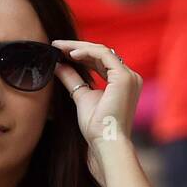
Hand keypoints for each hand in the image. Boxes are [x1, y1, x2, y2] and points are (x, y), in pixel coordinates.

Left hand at [53, 40, 142, 158]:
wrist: (105, 141)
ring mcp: (129, 76)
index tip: (61, 52)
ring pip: (102, 51)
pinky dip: (87, 52)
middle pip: (101, 54)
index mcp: (122, 82)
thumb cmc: (96, 127)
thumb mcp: (81, 97)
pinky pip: (104, 55)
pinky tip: (72, 54)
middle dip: (78, 48)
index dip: (81, 55)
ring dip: (80, 47)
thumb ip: (72, 80)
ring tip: (60, 47)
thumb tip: (58, 65)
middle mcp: (129, 77)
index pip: (100, 61)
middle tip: (57, 45)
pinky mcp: (124, 77)